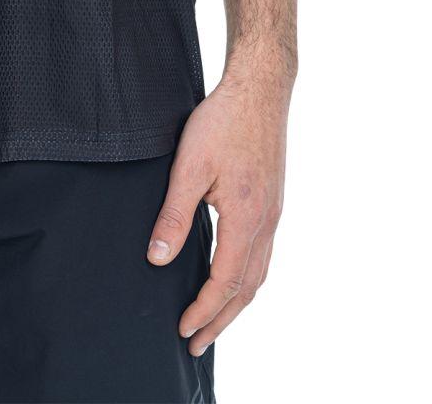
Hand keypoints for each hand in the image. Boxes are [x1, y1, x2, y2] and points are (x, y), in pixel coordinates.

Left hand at [146, 58, 289, 357]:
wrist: (260, 88)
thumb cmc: (224, 121)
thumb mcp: (189, 167)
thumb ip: (173, 216)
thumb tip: (157, 259)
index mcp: (246, 218)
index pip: (224, 282)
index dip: (203, 310)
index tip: (183, 330)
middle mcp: (266, 222)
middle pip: (247, 288)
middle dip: (221, 319)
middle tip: (197, 343)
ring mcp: (274, 212)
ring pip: (259, 273)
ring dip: (236, 302)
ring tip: (214, 320)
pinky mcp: (273, 200)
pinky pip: (263, 254)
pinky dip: (246, 278)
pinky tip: (233, 276)